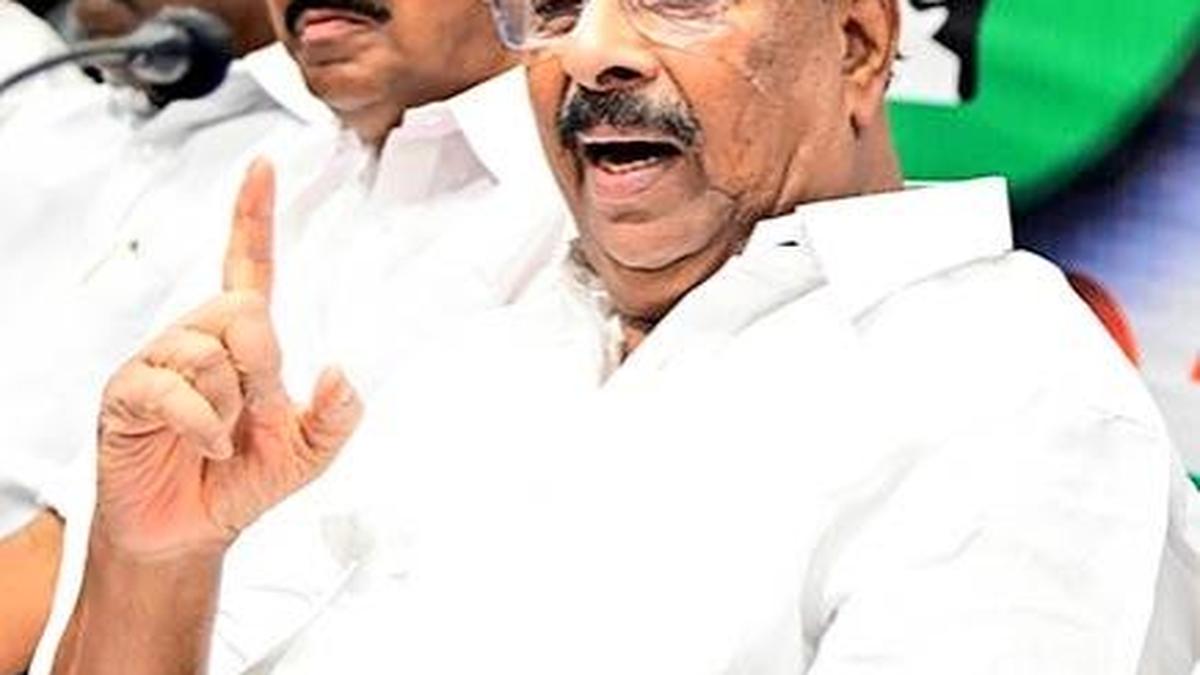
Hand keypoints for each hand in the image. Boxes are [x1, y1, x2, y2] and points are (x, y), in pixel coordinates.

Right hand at [94, 159, 363, 558]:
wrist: (190, 531)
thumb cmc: (242, 481)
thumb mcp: (309, 453)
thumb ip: (337, 416)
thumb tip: (343, 372)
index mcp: (243, 343)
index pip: (249, 266)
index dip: (253, 217)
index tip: (263, 168)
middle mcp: (199, 339)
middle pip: (240, 310)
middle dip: (260, 366)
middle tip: (252, 410)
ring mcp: (160, 363)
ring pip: (207, 350)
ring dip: (229, 404)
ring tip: (222, 434)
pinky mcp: (128, 394)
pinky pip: (170, 388)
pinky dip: (202, 424)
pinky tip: (207, 444)